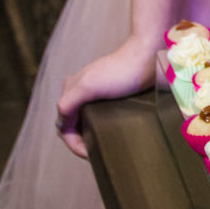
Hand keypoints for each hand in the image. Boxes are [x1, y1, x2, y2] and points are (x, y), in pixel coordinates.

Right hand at [56, 37, 156, 157]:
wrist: (148, 55)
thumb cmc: (122, 70)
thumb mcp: (90, 86)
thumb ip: (68, 103)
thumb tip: (61, 122)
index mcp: (71, 89)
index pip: (63, 126)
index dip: (73, 143)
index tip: (90, 153)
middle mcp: (80, 89)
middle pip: (73, 124)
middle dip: (80, 140)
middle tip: (96, 152)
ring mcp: (95, 90)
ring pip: (85, 120)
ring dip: (90, 134)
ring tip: (103, 144)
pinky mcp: (110, 92)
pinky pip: (98, 114)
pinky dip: (100, 126)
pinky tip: (111, 131)